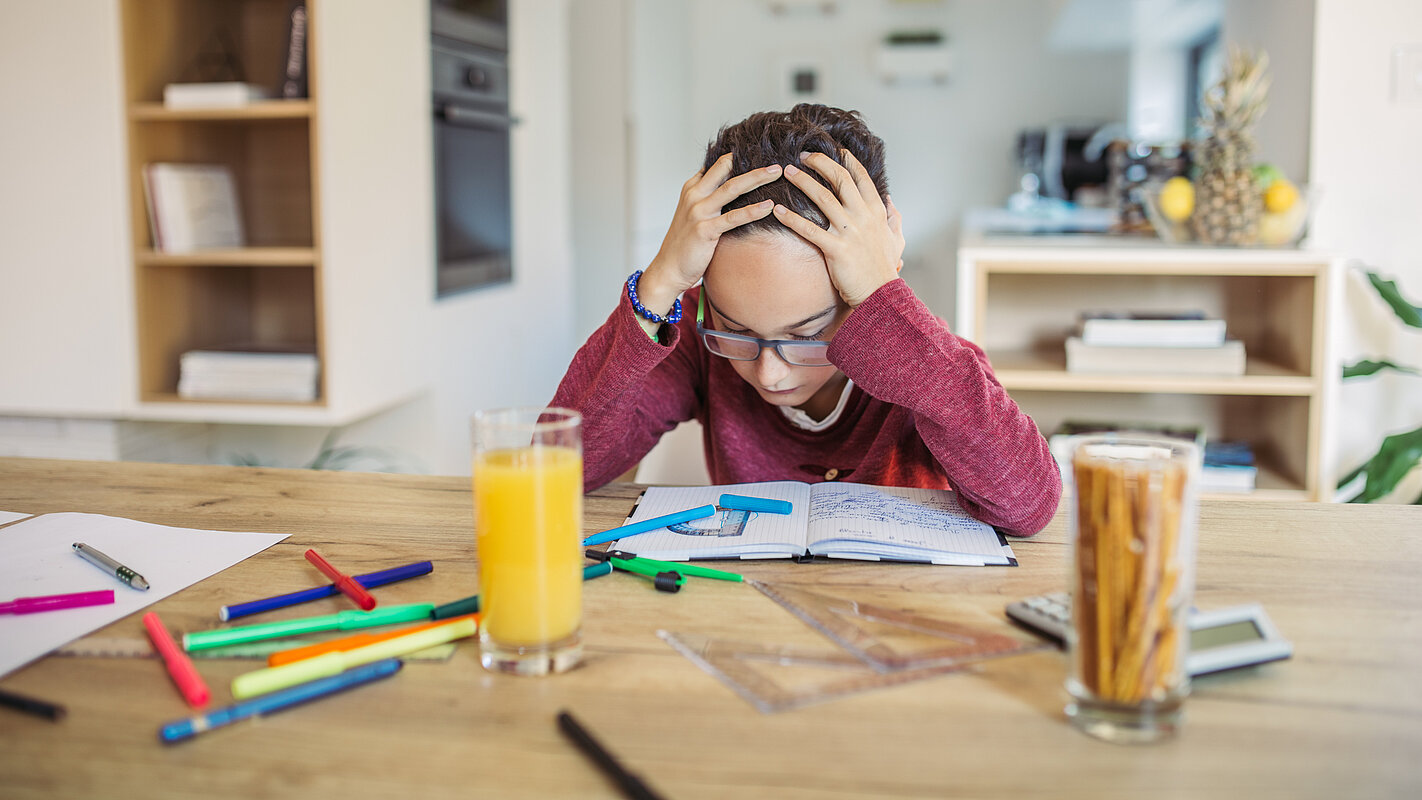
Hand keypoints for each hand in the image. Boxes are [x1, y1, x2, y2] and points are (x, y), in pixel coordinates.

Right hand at [638, 154, 783, 313]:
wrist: (668, 268)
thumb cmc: (685, 242)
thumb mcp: (692, 213)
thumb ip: (708, 198)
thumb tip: (732, 187)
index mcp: (692, 188)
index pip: (717, 165)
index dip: (738, 157)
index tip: (760, 153)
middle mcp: (694, 195)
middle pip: (725, 170)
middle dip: (751, 162)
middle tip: (775, 160)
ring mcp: (699, 212)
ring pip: (732, 188)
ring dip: (756, 178)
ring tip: (777, 173)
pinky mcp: (705, 230)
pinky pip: (734, 217)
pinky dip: (753, 210)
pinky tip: (769, 206)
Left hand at [774, 149, 904, 307]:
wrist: (880, 294)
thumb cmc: (884, 268)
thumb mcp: (897, 239)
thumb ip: (893, 217)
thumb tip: (890, 201)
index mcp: (876, 211)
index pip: (861, 176)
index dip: (846, 160)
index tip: (834, 150)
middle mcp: (863, 216)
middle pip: (840, 179)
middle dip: (820, 163)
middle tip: (803, 156)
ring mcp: (849, 232)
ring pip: (823, 198)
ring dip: (803, 182)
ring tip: (787, 172)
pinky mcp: (835, 249)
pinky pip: (809, 229)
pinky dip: (792, 218)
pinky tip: (777, 210)